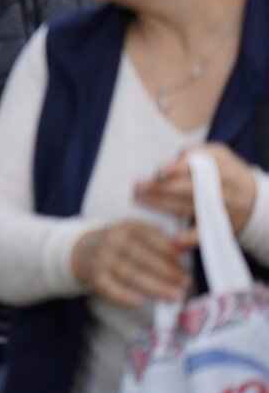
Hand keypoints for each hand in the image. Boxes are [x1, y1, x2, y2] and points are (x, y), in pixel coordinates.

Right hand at [71, 220, 192, 307]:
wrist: (84, 250)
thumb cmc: (121, 244)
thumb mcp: (136, 233)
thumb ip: (159, 240)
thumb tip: (185, 250)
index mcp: (127, 227)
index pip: (151, 238)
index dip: (169, 252)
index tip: (185, 264)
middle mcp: (113, 240)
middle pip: (143, 257)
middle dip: (167, 272)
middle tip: (185, 284)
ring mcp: (102, 258)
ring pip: (130, 274)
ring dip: (155, 287)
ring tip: (174, 296)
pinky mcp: (95, 277)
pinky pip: (111, 288)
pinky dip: (125, 296)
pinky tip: (141, 302)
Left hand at [135, 144, 257, 234]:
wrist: (255, 198)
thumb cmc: (225, 170)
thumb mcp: (216, 153)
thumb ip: (193, 152)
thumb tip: (166, 164)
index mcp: (221, 165)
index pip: (197, 166)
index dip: (177, 169)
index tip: (159, 172)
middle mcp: (223, 187)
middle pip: (187, 188)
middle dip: (160, 188)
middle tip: (137, 186)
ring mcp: (222, 208)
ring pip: (187, 207)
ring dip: (161, 205)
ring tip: (139, 199)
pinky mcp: (221, 226)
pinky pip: (204, 233)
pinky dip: (190, 239)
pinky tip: (173, 240)